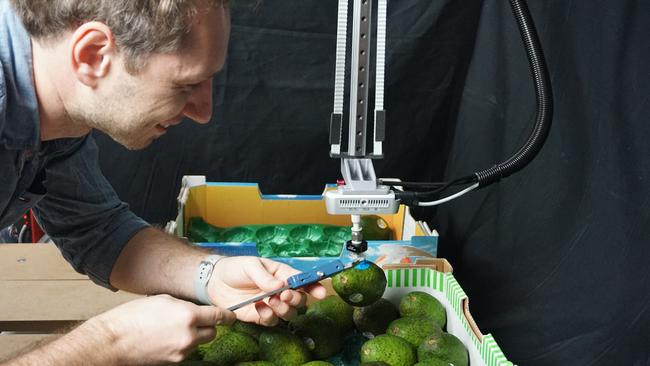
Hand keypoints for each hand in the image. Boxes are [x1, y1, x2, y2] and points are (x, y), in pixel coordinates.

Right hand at [94, 294, 235, 364]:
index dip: (227, 315)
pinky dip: (182, 345)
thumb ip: (185, 305)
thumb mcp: (163, 300)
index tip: (231, 315)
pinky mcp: (173, 362)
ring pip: (199, 343)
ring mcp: (181, 351)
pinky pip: (186, 351)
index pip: (218, 316)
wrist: (112, 342)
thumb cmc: (133, 317)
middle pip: (212, 333)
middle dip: (209, 326)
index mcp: (188, 316)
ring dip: (194, 336)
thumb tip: (198, 308)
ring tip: (175, 328)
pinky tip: (167, 338)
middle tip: (198, 320)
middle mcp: (189, 336)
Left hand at [208, 257, 326, 325]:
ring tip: (269, 300)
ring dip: (283, 309)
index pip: (303, 280)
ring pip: (289, 313)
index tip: (321, 292)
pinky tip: (258, 307)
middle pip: (300, 300)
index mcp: (282, 274)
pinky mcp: (260, 316)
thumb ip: (265, 276)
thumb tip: (280, 285)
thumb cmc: (235, 268)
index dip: (314, 286)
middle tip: (283, 295)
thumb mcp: (250, 265)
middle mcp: (280, 291)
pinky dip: (267, 316)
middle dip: (295, 299)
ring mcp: (271, 304)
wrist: (214, 281)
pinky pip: (271, 321)